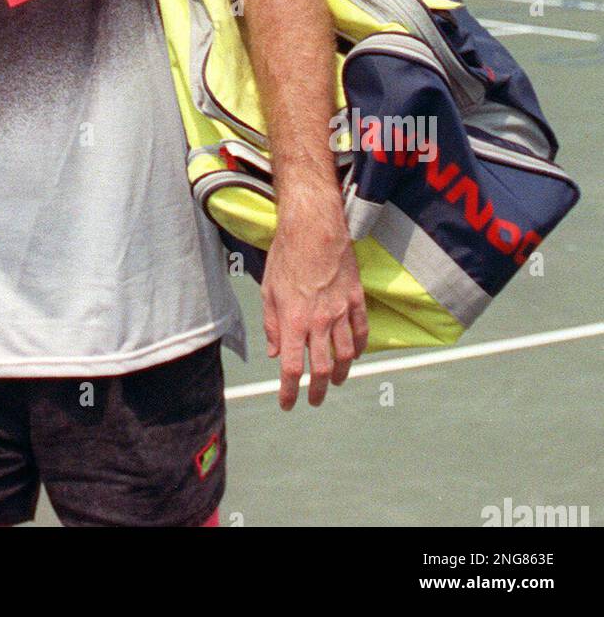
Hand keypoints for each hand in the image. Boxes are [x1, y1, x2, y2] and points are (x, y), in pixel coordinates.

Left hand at [262, 190, 367, 409]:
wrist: (314, 228)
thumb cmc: (286, 255)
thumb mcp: (268, 290)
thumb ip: (272, 325)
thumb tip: (275, 352)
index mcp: (294, 320)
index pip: (292, 368)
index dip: (289, 391)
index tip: (287, 403)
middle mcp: (319, 321)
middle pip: (323, 369)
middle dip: (318, 390)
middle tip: (314, 400)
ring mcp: (342, 311)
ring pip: (346, 355)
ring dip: (341, 373)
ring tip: (335, 381)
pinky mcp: (357, 299)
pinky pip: (362, 332)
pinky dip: (359, 348)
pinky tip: (354, 355)